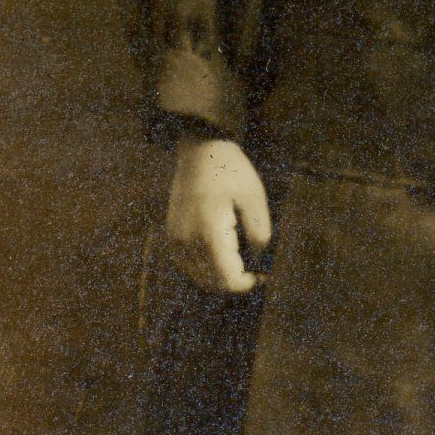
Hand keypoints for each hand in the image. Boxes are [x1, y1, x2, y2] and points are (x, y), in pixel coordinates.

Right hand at [166, 136, 271, 295]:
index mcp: (210, 231)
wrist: (199, 150)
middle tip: (256, 270)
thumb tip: (259, 260)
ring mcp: (176, 239)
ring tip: (241, 261)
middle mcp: (187, 240)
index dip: (247, 284)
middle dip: (236, 281)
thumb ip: (260, 232)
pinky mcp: (171, 235)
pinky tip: (221, 256)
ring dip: (220, 277)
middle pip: (212, 282)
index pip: (227, 278)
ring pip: (198, 277)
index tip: (263, 275)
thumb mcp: (255, 197)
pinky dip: (204, 269)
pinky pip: (187, 265)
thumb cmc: (230, 170)